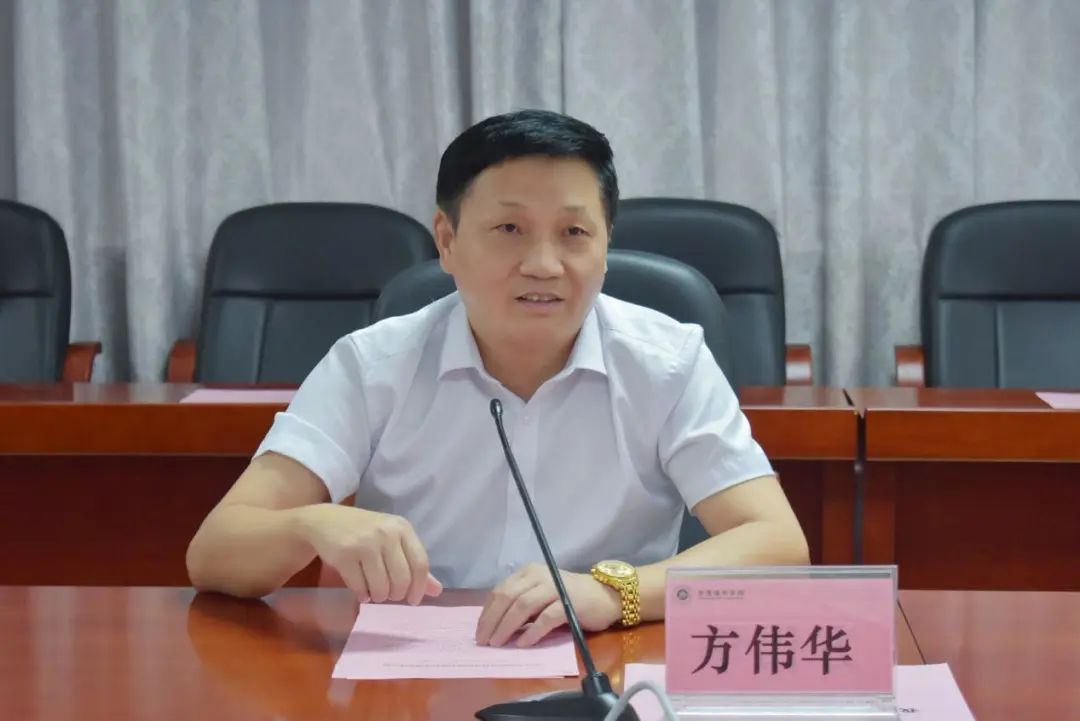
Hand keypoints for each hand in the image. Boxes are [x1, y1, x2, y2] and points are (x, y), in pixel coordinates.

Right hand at [298, 504, 441, 604]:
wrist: (325, 520)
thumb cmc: (365, 532)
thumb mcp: (393, 540)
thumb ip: (414, 564)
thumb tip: (437, 591)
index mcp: (402, 527)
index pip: (421, 564)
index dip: (419, 587)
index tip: (413, 600)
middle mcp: (386, 533)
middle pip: (402, 579)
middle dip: (397, 595)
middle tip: (389, 595)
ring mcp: (364, 543)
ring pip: (381, 586)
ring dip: (379, 597)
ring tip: (374, 592)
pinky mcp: (344, 555)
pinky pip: (359, 587)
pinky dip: (362, 595)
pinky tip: (361, 591)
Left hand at [475, 563, 620, 647]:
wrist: (604, 596)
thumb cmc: (569, 598)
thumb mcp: (541, 596)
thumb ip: (521, 605)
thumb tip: (495, 627)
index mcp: (529, 573)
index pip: (501, 591)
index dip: (487, 612)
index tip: (479, 631)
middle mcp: (539, 576)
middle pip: (508, 597)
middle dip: (492, 620)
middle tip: (483, 641)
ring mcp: (554, 588)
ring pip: (523, 605)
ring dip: (507, 626)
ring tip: (497, 643)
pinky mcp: (569, 603)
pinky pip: (545, 618)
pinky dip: (531, 631)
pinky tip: (523, 644)